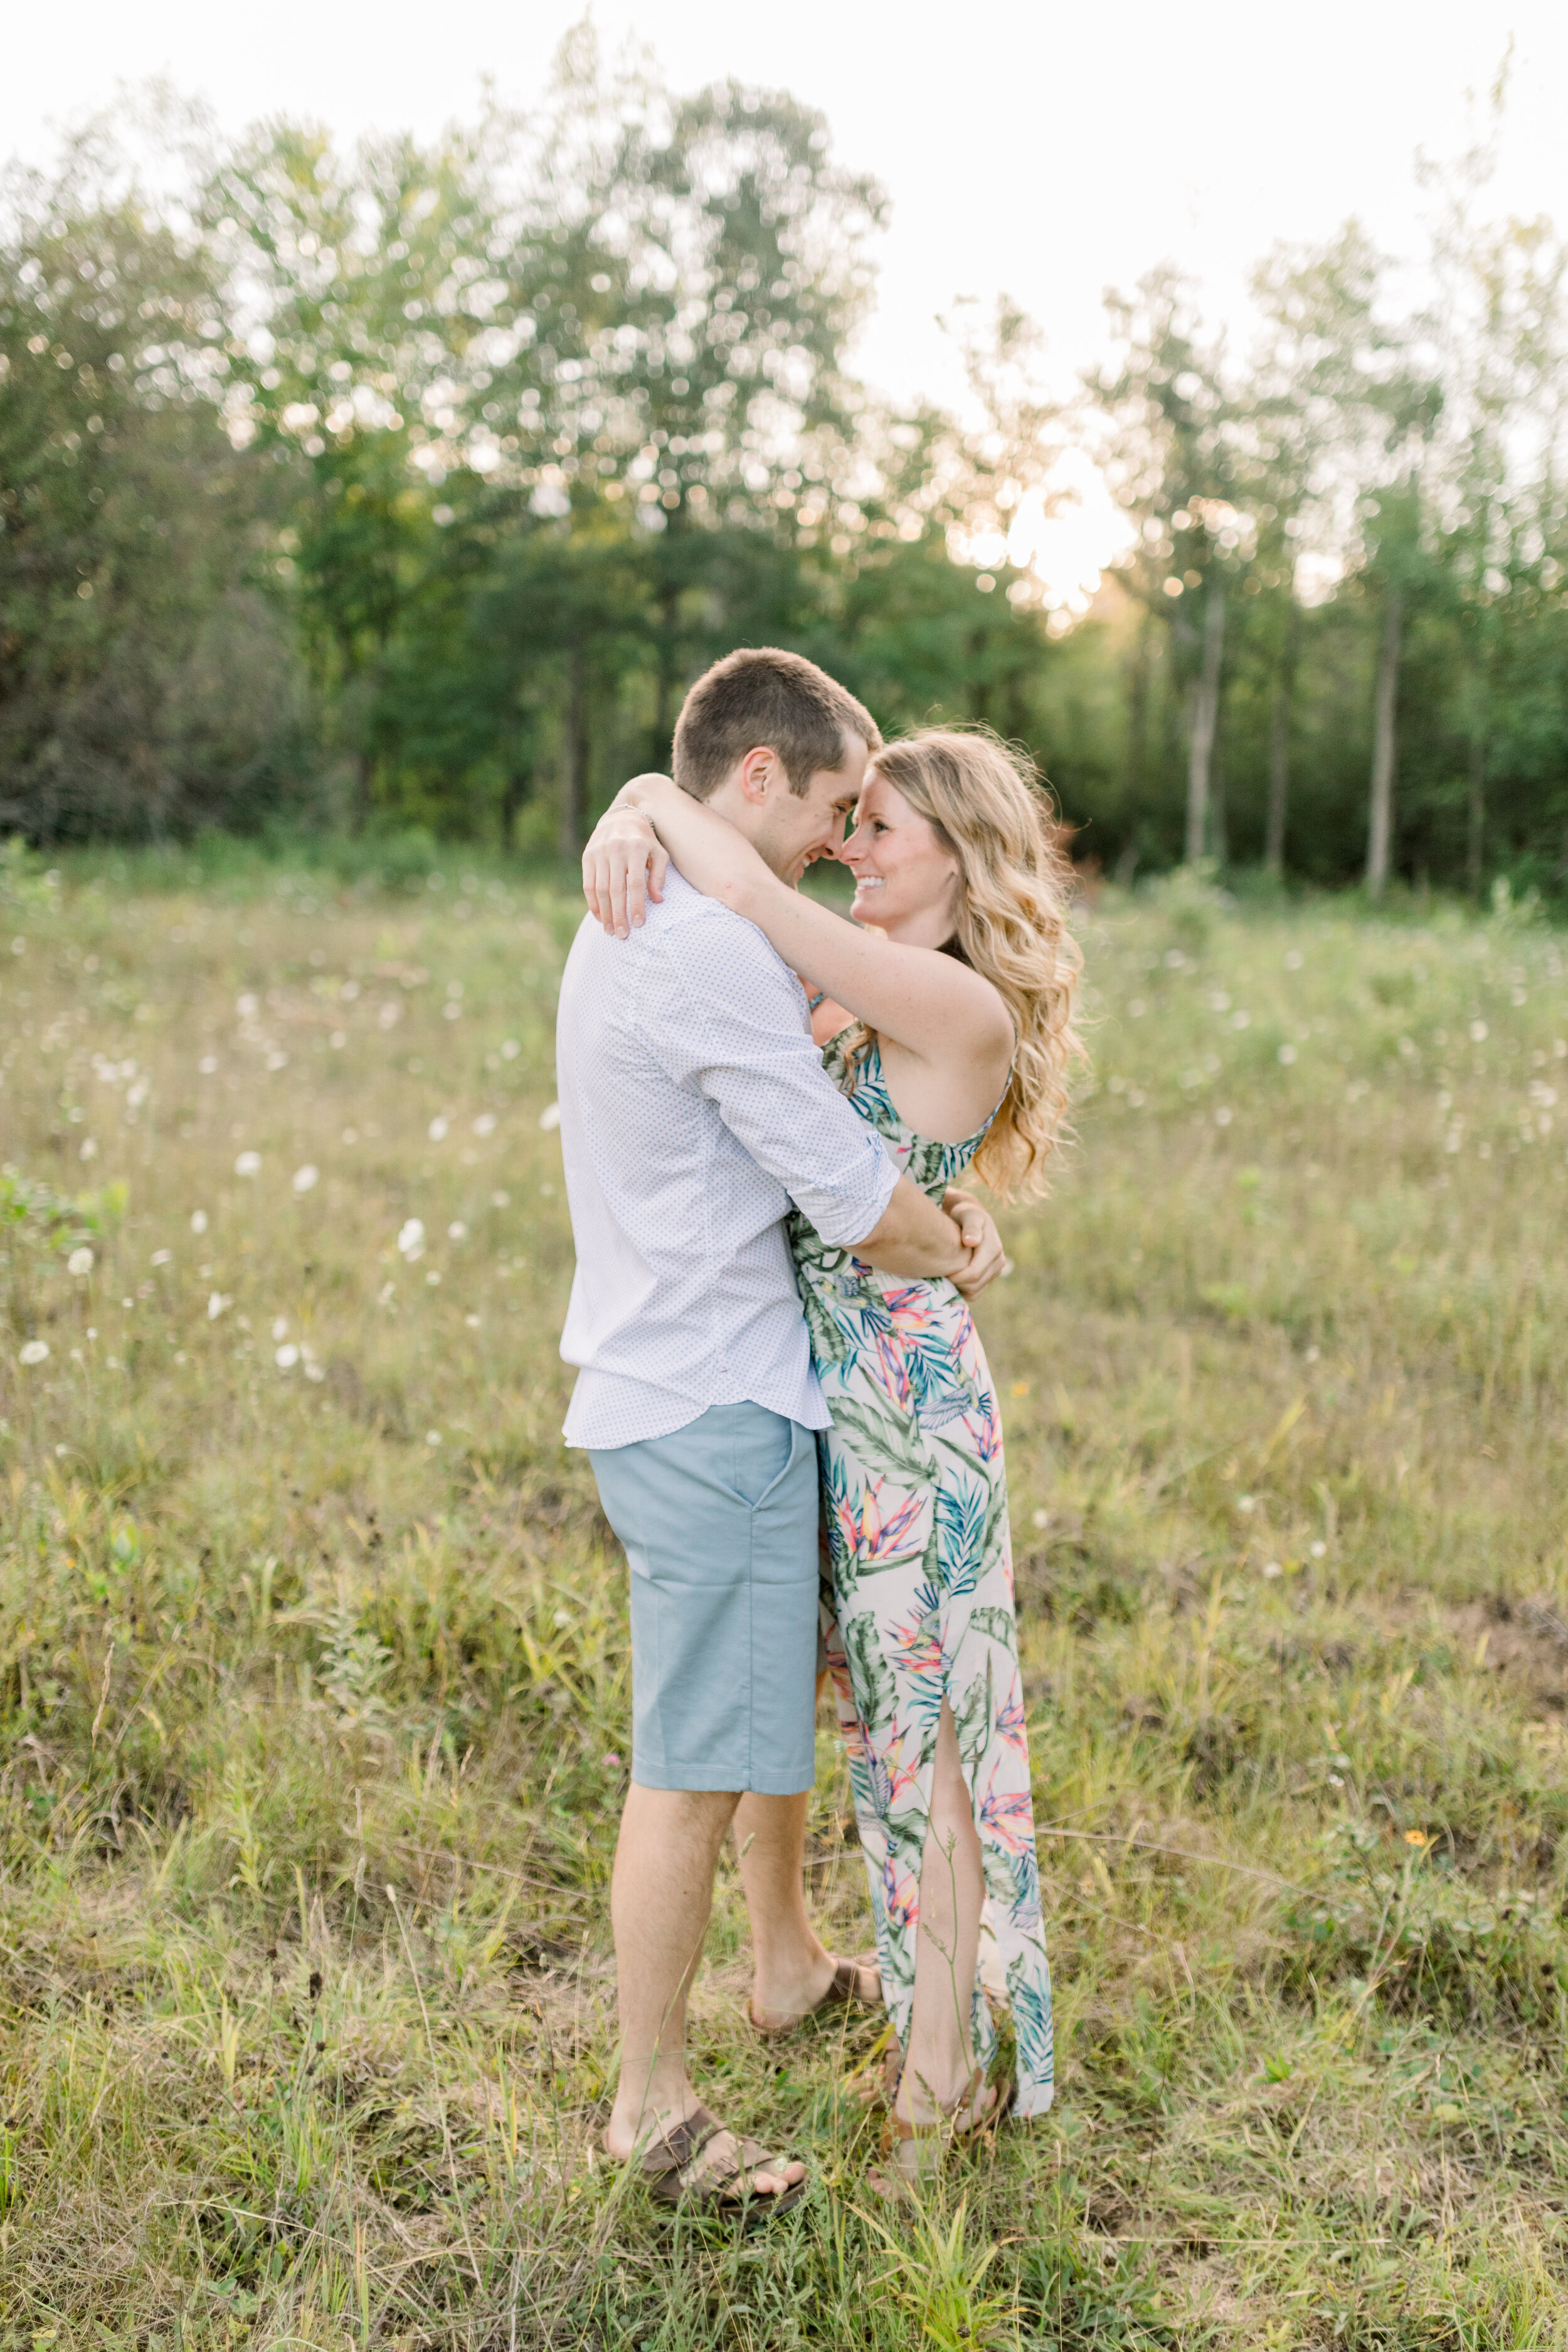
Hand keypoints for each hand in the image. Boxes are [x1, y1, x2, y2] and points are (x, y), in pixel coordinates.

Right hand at [582, 777, 672, 937]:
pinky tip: (599, 917)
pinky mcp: (587, 856)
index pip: (636, 883)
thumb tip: (657, 900)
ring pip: (600, 889)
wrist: (621, 817)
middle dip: (619, 915)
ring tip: (610, 931)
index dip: (637, 905)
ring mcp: (599, 852)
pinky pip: (588, 884)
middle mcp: (616, 849)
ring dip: (605, 913)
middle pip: (616, 889)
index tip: (639, 924)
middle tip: (622, 935)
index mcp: (636, 848)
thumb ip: (660, 875)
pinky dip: (593, 903)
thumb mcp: (659, 853)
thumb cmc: (645, 841)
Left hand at [944, 1187, 1007, 1299]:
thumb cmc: (966, 1215)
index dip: (956, 1277)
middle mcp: (998, 1262)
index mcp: (994, 1249)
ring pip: (975, 1292)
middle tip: (939, 1275)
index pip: (974, 1273)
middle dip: (956, 1284)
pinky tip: (951, 1280)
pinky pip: (975, 1293)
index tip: (940, 1271)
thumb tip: (972, 1241)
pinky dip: (962, 1291)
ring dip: (959, 1288)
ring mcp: (995, 1271)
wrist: (971, 1218)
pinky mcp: (989, 1277)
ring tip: (944, 1276)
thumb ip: (971, 1226)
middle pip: (974, 1285)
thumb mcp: (968, 1215)